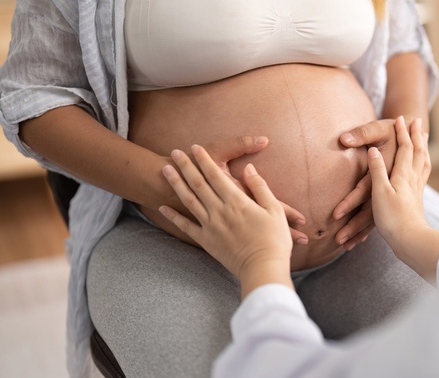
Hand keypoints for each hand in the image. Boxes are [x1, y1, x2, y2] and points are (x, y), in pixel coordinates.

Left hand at [152, 136, 308, 244]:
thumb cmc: (274, 240)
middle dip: (186, 166)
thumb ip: (260, 187)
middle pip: (198, 184)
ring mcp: (210, 226)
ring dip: (176, 183)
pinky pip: (186, 226)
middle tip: (175, 152)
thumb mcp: (274, 210)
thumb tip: (250, 169)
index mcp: (237, 202)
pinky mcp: (206, 241)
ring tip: (165, 169)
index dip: (204, 160)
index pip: (216, 175)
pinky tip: (163, 208)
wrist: (263, 269)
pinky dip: (173, 216)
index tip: (195, 147)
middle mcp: (220, 211)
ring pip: (189, 200)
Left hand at [333, 117, 399, 249]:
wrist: (413, 137)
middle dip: (354, 226)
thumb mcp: (379, 129)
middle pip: (370, 209)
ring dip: (360, 231)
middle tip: (339, 240)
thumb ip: (362, 134)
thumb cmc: (391, 132)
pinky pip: (378, 215)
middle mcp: (389, 184)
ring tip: (345, 245)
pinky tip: (359, 239)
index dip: (351, 201)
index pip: (365, 188)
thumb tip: (343, 139)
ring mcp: (391, 192)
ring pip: (375, 216)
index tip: (336, 214)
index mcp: (385, 169)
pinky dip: (368, 228)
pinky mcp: (390, 196)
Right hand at [368, 118, 438, 280]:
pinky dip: (423, 166)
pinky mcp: (416, 201)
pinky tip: (420, 170)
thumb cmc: (392, 217)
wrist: (409, 242)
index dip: (403, 132)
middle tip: (418, 122)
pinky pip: (423, 177)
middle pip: (418, 153)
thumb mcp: (379, 191)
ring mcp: (416, 190)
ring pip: (423, 164)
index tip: (401, 118)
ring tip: (424, 140)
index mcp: (403, 175)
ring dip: (423, 149)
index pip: (406, 148)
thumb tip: (373, 150)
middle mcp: (413, 179)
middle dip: (416, 136)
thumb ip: (377, 169)